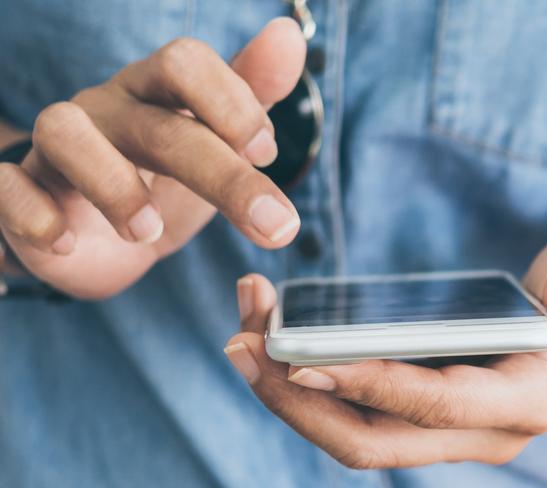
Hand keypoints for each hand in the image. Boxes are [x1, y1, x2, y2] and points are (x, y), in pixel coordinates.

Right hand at [0, 18, 305, 297]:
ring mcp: (58, 149)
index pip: (185, 62)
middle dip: (222, 174)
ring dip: (113, 185)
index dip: (231, 103)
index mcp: (156, 95)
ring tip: (150, 233)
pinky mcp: (20, 190)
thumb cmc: (164, 182)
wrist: (103, 239)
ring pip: (64, 133)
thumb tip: (290, 35)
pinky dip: (32, 214)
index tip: (267, 154)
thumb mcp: (217, 144)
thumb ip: (252, 96)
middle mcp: (107, 111)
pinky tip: (67, 242)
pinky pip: (5, 186)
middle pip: (157, 123)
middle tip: (273, 224)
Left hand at [225, 223, 546, 467]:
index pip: (431, 407)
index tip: (300, 357)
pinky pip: (353, 404)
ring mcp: (444, 422)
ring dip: (289, 385)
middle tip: (242, 341)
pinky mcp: (420, 401)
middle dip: (298, 397)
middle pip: (370, 438)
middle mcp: (477, 429)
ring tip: (244, 329)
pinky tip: (277, 335)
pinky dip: (308, 373)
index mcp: (520, 403)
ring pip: (351, 427)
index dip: (366, 386)